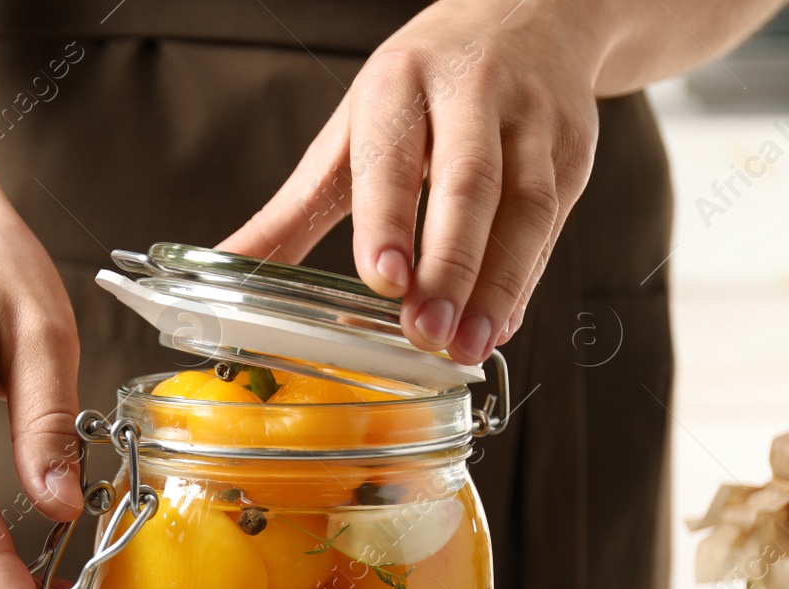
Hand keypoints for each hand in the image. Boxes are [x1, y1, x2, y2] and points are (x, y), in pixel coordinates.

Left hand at [219, 0, 602, 363]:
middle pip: (469, 185)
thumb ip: (291, 212)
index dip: (389, 217)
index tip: (382, 278)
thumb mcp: (349, 134)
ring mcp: (532, 120)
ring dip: (495, 287)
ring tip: (462, 347)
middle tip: (424, 333)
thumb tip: (223, 270)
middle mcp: (472, 93)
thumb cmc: (422, 87)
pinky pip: (552, 225)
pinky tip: (497, 324)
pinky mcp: (574, 151)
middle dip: (449, 266)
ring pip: (524, 208)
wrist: (529, 17)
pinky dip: (524, 282)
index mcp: (399, 84)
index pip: (393, 154)